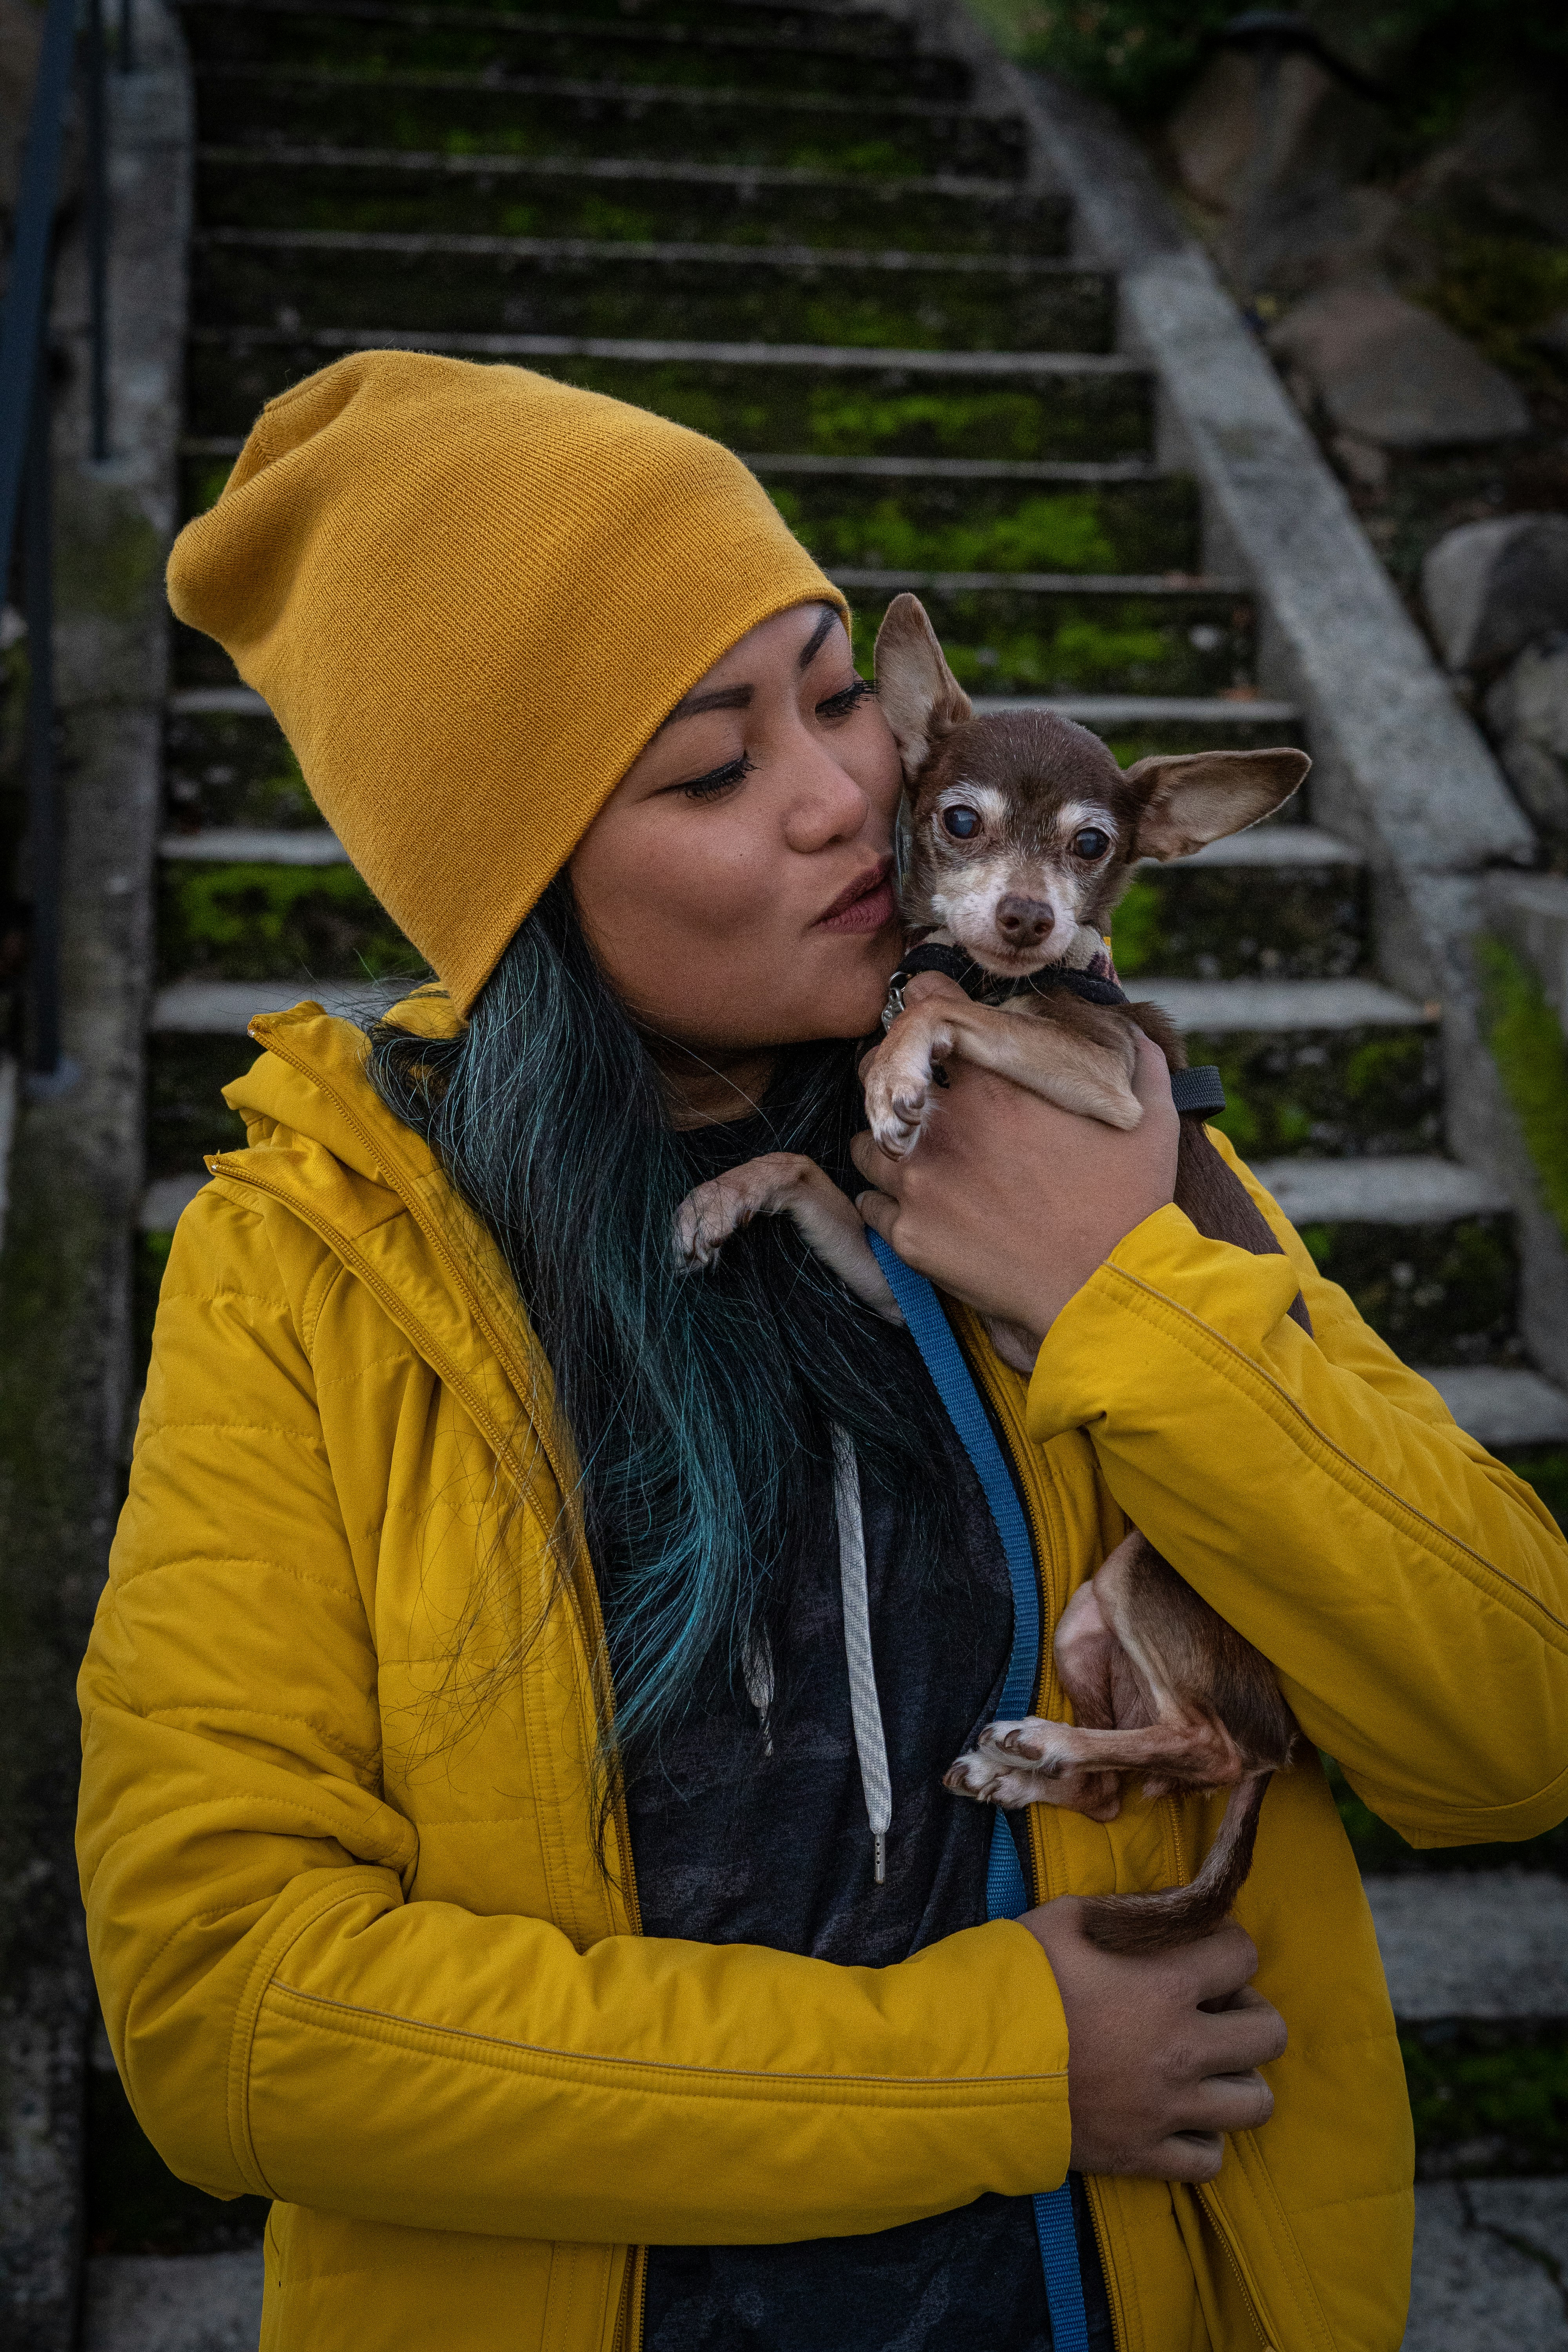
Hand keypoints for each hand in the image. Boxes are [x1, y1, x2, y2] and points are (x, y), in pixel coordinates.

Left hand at [850, 995, 1178, 1343]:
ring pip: (867, 1146)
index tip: (932, 1046)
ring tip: (914, 1159)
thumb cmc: (1130, 1201)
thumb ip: (1139, 1061)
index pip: (929, 1026)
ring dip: (885, 1146)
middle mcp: (945, 1127)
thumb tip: (1138, 1033)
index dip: (926, 1032)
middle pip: (880, 1082)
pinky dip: (885, 1202)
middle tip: (915, 1105)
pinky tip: (914, 1207)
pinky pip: (872, 1206)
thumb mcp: (1150, 1115)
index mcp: (995, 1086)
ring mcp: (919, 1183)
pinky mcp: (909, 1235)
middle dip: (893, 1086)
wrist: (1107, 1288)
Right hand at [1021, 1899, 1285, 2178]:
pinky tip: (1176, 2115)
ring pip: (1255, 2103)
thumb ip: (1120, 1910)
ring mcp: (1166, 2109)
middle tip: (1214, 2009)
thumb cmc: (1015, 1983)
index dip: (1229, 1946)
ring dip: (1237, 2079)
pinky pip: (1210, 2160)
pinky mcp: (1144, 2155)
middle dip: (1249, 2012)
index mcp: (1164, 1986)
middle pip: (1270, 2033)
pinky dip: (1202, 2138)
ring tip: (1204, 2066)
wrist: (967, 2065)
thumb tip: (1162, 1908)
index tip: (1207, 1950)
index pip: (1243, 1955)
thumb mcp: (1062, 1920)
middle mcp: (1181, 2050)